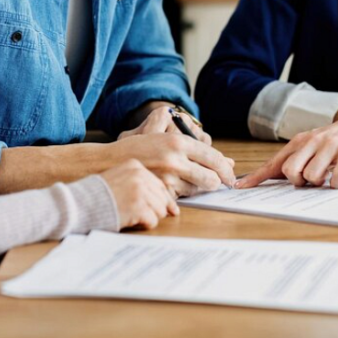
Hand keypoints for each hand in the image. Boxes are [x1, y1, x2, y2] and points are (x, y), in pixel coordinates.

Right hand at [99, 159, 178, 229]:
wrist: (79, 204)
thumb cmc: (98, 195)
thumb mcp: (120, 179)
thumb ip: (143, 185)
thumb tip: (172, 206)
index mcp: (135, 166)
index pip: (160, 184)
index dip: (163, 199)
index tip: (167, 208)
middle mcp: (139, 175)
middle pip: (163, 197)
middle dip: (155, 209)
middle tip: (141, 214)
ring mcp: (139, 190)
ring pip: (160, 210)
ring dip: (148, 217)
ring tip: (132, 215)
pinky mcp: (138, 206)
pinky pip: (152, 221)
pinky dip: (143, 224)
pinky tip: (130, 220)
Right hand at [111, 108, 233, 195]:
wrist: (107, 161)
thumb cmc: (136, 148)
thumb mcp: (162, 137)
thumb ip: (192, 146)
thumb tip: (226, 161)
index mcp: (177, 142)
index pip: (213, 157)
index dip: (225, 169)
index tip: (230, 175)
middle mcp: (174, 159)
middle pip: (210, 178)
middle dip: (214, 182)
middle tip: (214, 183)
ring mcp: (166, 178)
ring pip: (196, 190)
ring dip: (194, 189)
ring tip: (181, 181)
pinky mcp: (158, 193)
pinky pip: (180, 199)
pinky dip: (179, 196)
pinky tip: (170, 188)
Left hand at [237, 105, 337, 189]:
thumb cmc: (335, 140)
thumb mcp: (312, 146)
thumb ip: (294, 160)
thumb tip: (270, 177)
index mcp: (299, 142)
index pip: (274, 162)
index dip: (256, 176)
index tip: (239, 187)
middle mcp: (312, 141)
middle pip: (289, 171)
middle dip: (297, 182)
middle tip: (310, 180)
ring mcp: (330, 145)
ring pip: (311, 176)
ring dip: (319, 183)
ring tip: (328, 175)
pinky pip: (336, 177)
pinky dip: (337, 183)